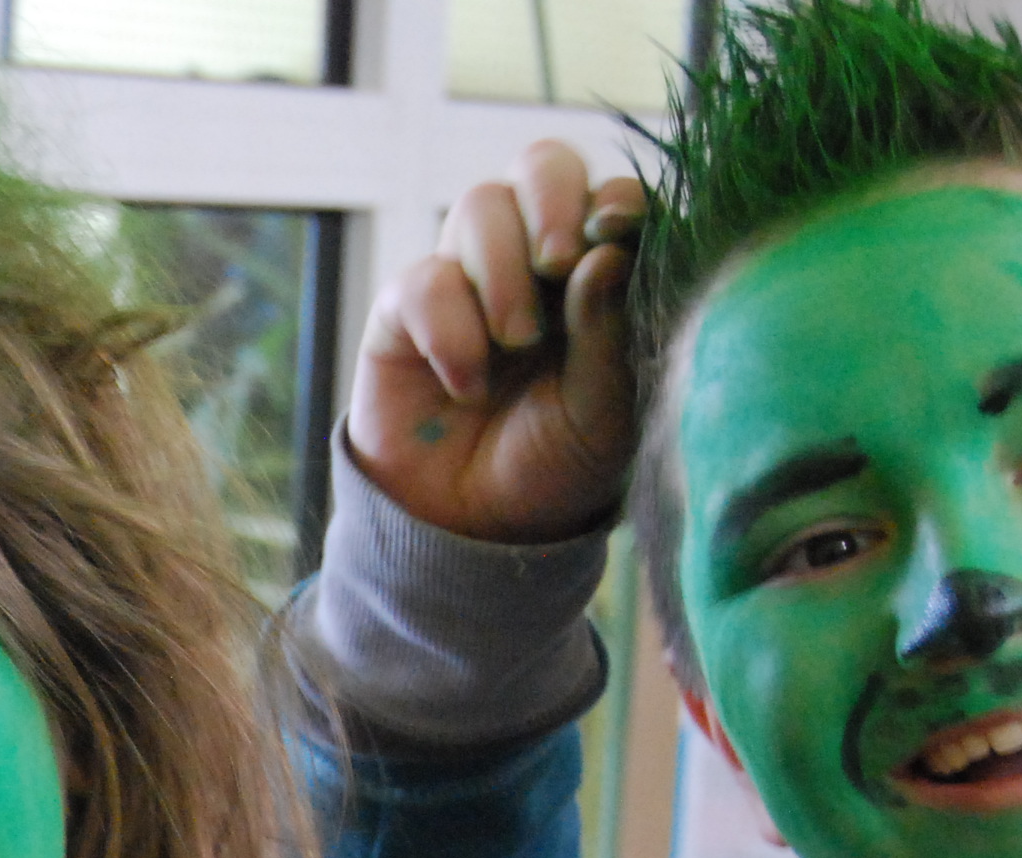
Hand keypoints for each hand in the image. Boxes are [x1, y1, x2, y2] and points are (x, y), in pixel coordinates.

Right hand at [349, 141, 643, 544]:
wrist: (473, 527)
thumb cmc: (556, 462)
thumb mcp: (607, 407)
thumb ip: (610, 328)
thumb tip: (606, 250)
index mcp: (597, 271)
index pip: (610, 195)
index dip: (614, 199)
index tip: (617, 231)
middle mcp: (532, 259)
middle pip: (539, 165)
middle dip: (551, 201)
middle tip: (556, 261)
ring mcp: (466, 278)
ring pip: (479, 207)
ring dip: (500, 274)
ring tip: (514, 345)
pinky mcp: (404, 312)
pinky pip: (423, 281)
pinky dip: (449, 330)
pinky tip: (465, 384)